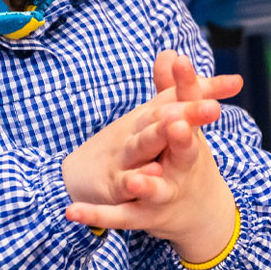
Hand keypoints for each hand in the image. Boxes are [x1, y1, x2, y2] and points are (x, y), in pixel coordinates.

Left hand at [64, 52, 238, 262]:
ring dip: (145, 184)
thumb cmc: (186, 158)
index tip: (182, 62)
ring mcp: (163, 194)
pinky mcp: (140, 216)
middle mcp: (181, 168)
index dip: (187, 85)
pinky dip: (94, 215)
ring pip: (154, 189)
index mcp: (191, 141)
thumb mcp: (185, 125)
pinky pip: (117, 216)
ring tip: (136, 181)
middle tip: (176, 124)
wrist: (199, 212)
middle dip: (180, 138)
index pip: (190, 108)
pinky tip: (71, 211)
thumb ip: (174, 89)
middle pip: (183, 151)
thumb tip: (170, 53)